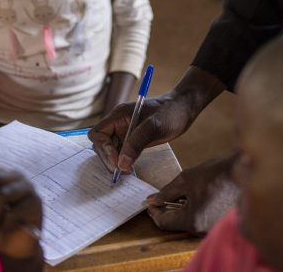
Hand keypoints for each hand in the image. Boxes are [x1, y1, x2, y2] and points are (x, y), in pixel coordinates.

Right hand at [89, 67, 224, 174]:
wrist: (184, 108)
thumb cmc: (171, 112)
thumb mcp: (154, 126)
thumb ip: (136, 143)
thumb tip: (121, 164)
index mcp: (118, 115)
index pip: (98, 133)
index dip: (103, 148)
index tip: (117, 160)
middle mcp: (118, 123)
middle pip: (101, 144)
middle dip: (108, 158)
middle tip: (122, 172)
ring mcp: (125, 131)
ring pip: (110, 150)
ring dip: (115, 162)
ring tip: (126, 173)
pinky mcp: (133, 139)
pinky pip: (121, 152)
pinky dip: (123, 161)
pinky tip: (130, 170)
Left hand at [145, 155, 238, 233]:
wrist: (246, 173)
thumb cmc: (216, 174)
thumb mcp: (186, 179)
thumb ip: (167, 191)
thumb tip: (153, 200)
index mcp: (192, 221)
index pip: (164, 223)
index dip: (154, 212)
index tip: (149, 202)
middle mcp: (202, 230)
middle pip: (176, 223)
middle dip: (168, 209)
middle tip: (162, 196)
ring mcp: (212, 228)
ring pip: (189, 221)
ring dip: (181, 208)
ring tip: (179, 192)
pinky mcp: (219, 222)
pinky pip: (201, 219)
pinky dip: (194, 209)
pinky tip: (194, 196)